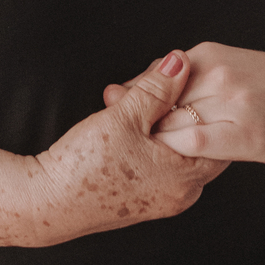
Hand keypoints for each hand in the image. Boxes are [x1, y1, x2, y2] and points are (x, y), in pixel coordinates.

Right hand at [26, 51, 227, 246]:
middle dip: (177, 109)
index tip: (183, 79)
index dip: (201, 101)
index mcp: (185, 178)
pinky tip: (127, 123)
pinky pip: (162, 164)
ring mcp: (163, 200)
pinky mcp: (144, 200)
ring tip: (130, 101)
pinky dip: (151, 141)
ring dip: (160, 123)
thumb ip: (157, 87)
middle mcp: (181, 195)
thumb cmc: (84, 165)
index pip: (218, 135)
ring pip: (177, 150)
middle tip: (152, 85)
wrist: (46, 203)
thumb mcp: (124, 116)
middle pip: (197, 141)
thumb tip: (182, 61)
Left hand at [108, 43, 264, 163]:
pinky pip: (191, 142)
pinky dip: (175, 152)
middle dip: (134, 118)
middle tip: (117, 135)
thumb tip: (150, 86)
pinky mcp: (242, 132)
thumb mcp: (229, 67)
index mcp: (209, 54)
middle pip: (157, 99)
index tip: (116, 109)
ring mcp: (228, 102)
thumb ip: (191, 77)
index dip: (132, 97)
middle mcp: (215, 73)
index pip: (155, 76)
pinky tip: (169, 163)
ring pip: (170, 122)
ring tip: (140, 153)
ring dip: (152, 140)